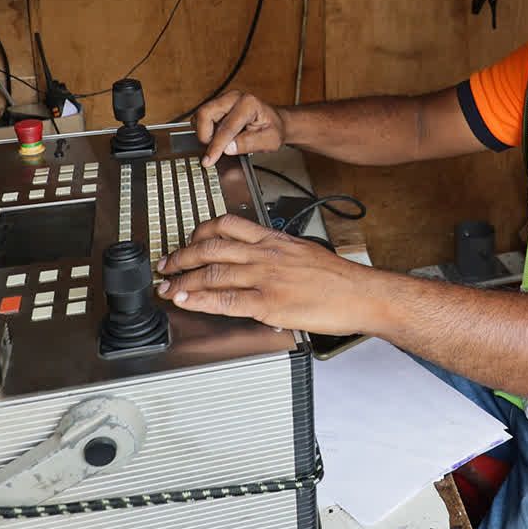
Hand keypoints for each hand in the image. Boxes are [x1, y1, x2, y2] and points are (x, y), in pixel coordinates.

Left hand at [156, 215, 384, 334]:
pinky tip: (186, 300)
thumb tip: (261, 262)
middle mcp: (264, 254)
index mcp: (273, 239)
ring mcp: (264, 277)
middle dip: (182, 256)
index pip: (227, 225)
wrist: (360, 293)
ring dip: (183, 279)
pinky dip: (199, 299)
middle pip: (210, 247)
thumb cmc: (338, 278)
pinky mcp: (267, 303)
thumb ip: (278, 253)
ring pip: (212, 272)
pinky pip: (224, 300)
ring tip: (167, 286)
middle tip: (167, 264)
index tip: (188, 239)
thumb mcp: (304, 252)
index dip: (199, 232)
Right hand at [193, 90, 286, 167]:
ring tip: (219, 143)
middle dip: (204, 135)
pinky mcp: (217, 106)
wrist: (275, 122)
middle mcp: (233, 98)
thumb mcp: (270, 141)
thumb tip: (228, 148)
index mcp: (249, 104)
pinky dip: (205, 130)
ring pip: (200, 115)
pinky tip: (218, 137)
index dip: (216, 146)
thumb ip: (250, 143)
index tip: (209, 160)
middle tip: (214, 150)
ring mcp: (224, 100)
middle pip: (205, 113)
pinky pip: (202, 118)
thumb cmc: (273, 129)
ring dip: (204, 133)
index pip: (226, 127)